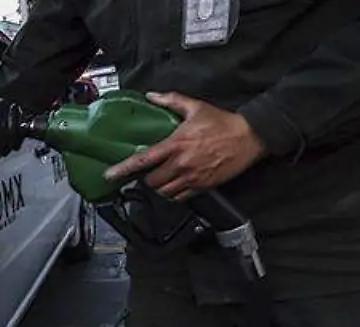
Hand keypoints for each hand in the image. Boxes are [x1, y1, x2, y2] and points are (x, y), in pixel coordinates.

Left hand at [104, 92, 265, 201]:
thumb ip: (171, 101)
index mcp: (176, 144)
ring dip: (159, 188)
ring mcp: (192, 178)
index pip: (144, 160)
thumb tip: (151, 96)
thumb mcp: (195, 107)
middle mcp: (181, 164)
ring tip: (162, 178)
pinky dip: (173, 194)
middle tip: (148, 172)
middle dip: (146, 178)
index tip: (110, 175)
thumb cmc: (222, 122)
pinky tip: (174, 185)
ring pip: (164, 193)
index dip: (124, 169)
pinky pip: (180, 198)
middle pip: (152, 182)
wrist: (249, 137)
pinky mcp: (203, 187)